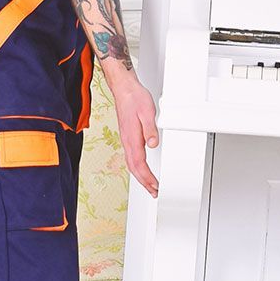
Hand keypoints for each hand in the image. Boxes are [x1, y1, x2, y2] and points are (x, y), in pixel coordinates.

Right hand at [106, 67, 159, 196]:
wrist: (124, 89)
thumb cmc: (135, 98)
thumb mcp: (147, 112)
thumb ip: (150, 130)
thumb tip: (153, 144)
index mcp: (132, 138)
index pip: (139, 164)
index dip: (147, 178)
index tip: (155, 187)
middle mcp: (128, 141)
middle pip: (134, 168)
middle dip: (144, 182)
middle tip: (154, 192)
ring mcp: (127, 140)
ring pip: (132, 164)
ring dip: (141, 176)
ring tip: (150, 185)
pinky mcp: (128, 136)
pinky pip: (132, 157)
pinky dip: (138, 167)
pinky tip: (142, 168)